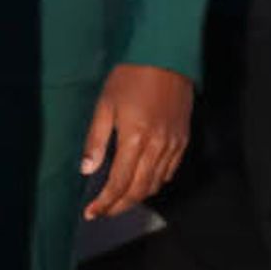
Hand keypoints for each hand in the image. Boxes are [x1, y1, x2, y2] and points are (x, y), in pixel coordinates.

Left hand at [81, 64, 193, 221]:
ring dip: (137, 198)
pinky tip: (142, 183)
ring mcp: (173, 145)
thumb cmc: (130, 77)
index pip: (119, 183)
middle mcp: (157, 147)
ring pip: (156, 184)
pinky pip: (170, 172)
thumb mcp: (105, 104)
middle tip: (103, 212)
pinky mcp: (183, 140)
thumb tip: (87, 169)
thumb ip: (96, 140)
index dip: (105, 202)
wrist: (165, 57)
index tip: (91, 212)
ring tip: (119, 201)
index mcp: (135, 138)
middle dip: (119, 206)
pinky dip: (155, 183)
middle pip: (139, 190)